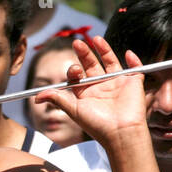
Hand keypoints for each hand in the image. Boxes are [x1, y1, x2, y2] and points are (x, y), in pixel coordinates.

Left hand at [32, 37, 147, 142]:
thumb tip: (36, 97)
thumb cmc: (97, 124)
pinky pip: (135, 69)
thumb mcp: (73, 109)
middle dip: (85, 54)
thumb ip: (57, 98)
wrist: (120, 133)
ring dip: (105, 50)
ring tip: (97, 39)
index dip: (74, 69)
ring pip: (111, 62)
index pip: (79, 75)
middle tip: (77, 43)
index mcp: (87, 93)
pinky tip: (127, 53)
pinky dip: (133, 60)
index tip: (74, 70)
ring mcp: (118, 84)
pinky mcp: (133, 84)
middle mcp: (101, 87)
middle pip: (92, 65)